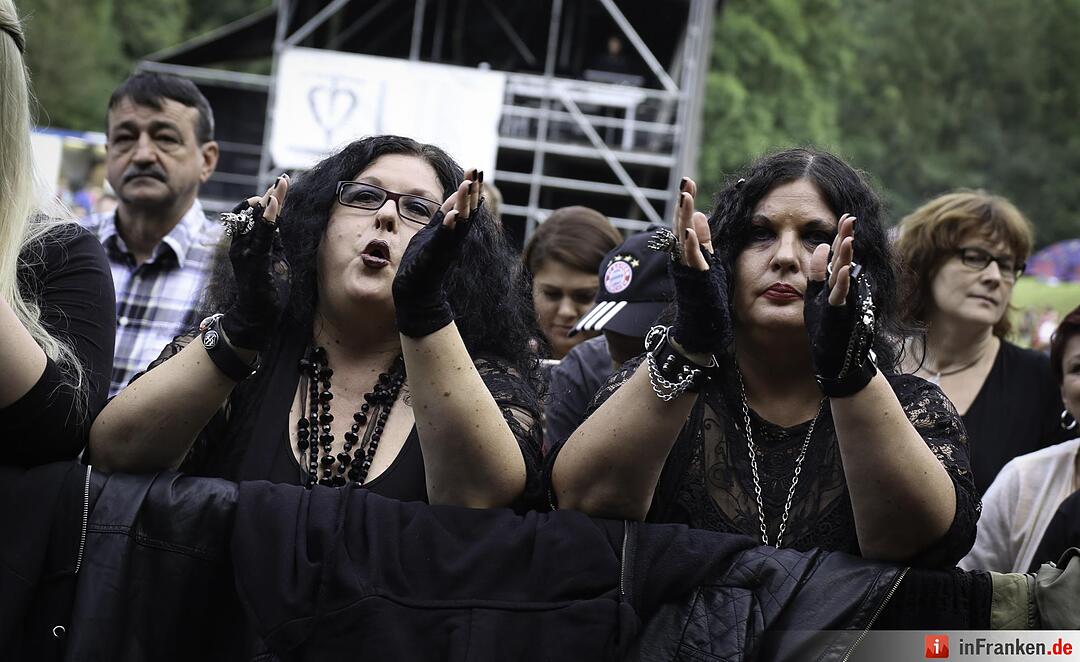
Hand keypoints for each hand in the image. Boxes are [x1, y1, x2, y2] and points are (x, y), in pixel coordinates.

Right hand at [220, 175, 290, 350]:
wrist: (256, 316)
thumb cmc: (267, 288)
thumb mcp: (275, 258)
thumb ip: (274, 240)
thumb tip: (278, 220)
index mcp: (248, 243)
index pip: (257, 215)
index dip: (269, 198)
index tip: (281, 183)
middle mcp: (243, 244)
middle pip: (255, 212)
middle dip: (269, 195)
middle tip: (283, 181)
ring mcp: (246, 251)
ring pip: (257, 219)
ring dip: (271, 200)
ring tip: (281, 185)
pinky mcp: (254, 260)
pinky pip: (262, 235)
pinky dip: (268, 218)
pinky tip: (274, 204)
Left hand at [393, 168, 482, 337]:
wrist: (415, 293)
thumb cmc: (422, 263)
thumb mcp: (432, 234)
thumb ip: (442, 217)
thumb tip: (453, 199)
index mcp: (452, 232)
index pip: (464, 205)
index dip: (470, 188)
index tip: (475, 169)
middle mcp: (453, 239)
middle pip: (467, 211)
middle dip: (471, 191)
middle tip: (476, 171)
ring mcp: (445, 248)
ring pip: (459, 224)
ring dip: (464, 205)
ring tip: (467, 186)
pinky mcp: (435, 258)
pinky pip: (444, 241)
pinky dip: (449, 228)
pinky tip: (453, 215)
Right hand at [665, 177, 730, 357]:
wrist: (700, 328)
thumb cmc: (705, 297)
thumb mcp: (708, 262)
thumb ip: (703, 241)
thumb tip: (700, 215)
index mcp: (688, 251)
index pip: (685, 220)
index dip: (686, 201)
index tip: (689, 181)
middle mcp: (683, 257)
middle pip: (680, 224)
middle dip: (683, 203)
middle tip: (685, 181)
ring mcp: (688, 268)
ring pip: (683, 237)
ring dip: (684, 216)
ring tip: (686, 196)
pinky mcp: (695, 279)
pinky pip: (691, 259)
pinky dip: (690, 244)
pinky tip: (691, 229)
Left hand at [805, 213, 877, 396]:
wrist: (836, 358)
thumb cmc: (827, 328)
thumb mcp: (816, 295)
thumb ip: (818, 273)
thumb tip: (819, 247)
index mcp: (834, 283)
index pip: (838, 254)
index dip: (840, 236)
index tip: (844, 216)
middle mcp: (841, 289)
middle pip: (843, 259)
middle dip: (846, 238)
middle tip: (849, 217)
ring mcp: (843, 301)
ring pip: (844, 275)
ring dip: (845, 257)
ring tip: (848, 237)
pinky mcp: (839, 315)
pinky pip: (840, 297)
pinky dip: (841, 283)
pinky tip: (842, 270)